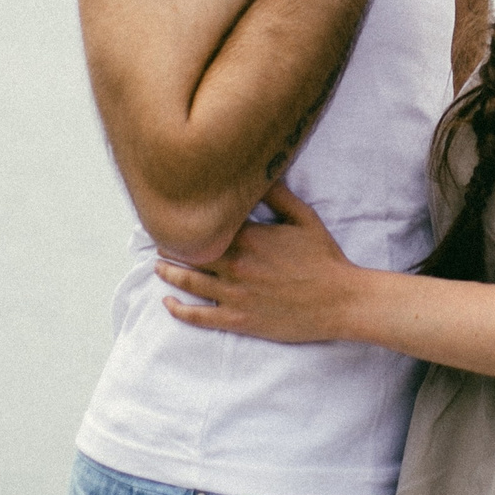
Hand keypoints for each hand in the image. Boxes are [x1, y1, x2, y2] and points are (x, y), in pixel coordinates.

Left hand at [155, 184, 361, 343]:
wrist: (338, 300)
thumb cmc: (324, 258)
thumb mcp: (304, 219)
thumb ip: (278, 196)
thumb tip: (258, 175)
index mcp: (250, 238)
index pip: (206, 225)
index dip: (187, 221)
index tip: (174, 215)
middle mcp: (236, 265)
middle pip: (190, 253)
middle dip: (170, 246)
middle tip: (157, 240)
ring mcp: (235, 294)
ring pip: (189, 281)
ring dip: (168, 273)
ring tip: (156, 266)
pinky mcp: (239, 319)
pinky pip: (199, 317)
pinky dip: (179, 309)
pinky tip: (168, 301)